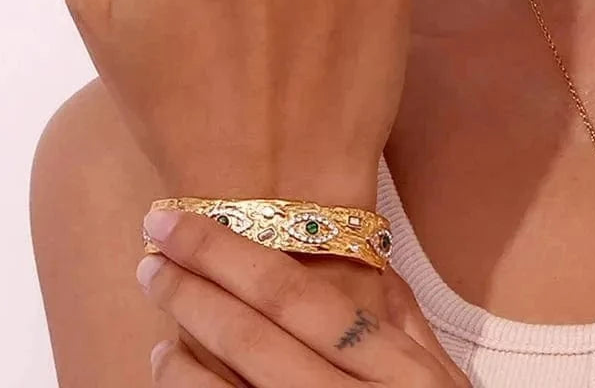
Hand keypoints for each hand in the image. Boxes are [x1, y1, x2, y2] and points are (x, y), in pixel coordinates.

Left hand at [136, 209, 469, 387]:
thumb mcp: (443, 381)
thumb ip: (407, 322)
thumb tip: (370, 258)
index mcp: (393, 369)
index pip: (297, 296)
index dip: (228, 255)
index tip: (179, 223)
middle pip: (254, 335)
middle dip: (192, 288)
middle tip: (150, 254)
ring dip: (179, 354)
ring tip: (159, 320)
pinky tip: (171, 370)